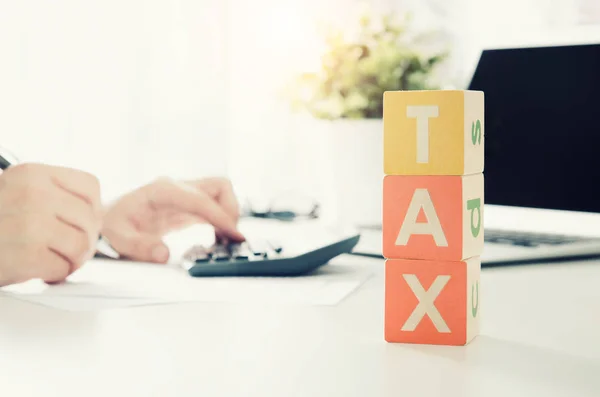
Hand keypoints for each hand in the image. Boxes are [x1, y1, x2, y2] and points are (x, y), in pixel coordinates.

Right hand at [0, 163, 101, 285]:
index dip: (90, 210)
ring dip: (71, 259)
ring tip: (53, 259)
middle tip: (66, 249)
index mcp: (32, 174)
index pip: (89, 187)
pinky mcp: (27, 254)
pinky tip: (37, 270)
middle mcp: (34, 194)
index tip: (80, 222)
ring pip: (82, 245)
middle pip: (90, 219)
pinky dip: (54, 274)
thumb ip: (52, 197)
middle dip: (82, 239)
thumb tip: (95, 216)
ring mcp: (31, 223)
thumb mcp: (16, 194)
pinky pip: (63, 268)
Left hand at [101, 177, 243, 262]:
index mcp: (163, 191)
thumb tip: (164, 254)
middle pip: (219, 187)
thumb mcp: (119, 237)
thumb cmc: (111, 225)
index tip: (234, 234)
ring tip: (228, 242)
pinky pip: (214, 208)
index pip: (201, 199)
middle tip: (232, 237)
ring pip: (220, 195)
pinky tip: (219, 240)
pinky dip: (222, 222)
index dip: (221, 216)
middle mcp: (177, 188)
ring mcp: (184, 195)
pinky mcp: (188, 206)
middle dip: (231, 210)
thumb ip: (140, 246)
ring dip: (229, 215)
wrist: (106, 219)